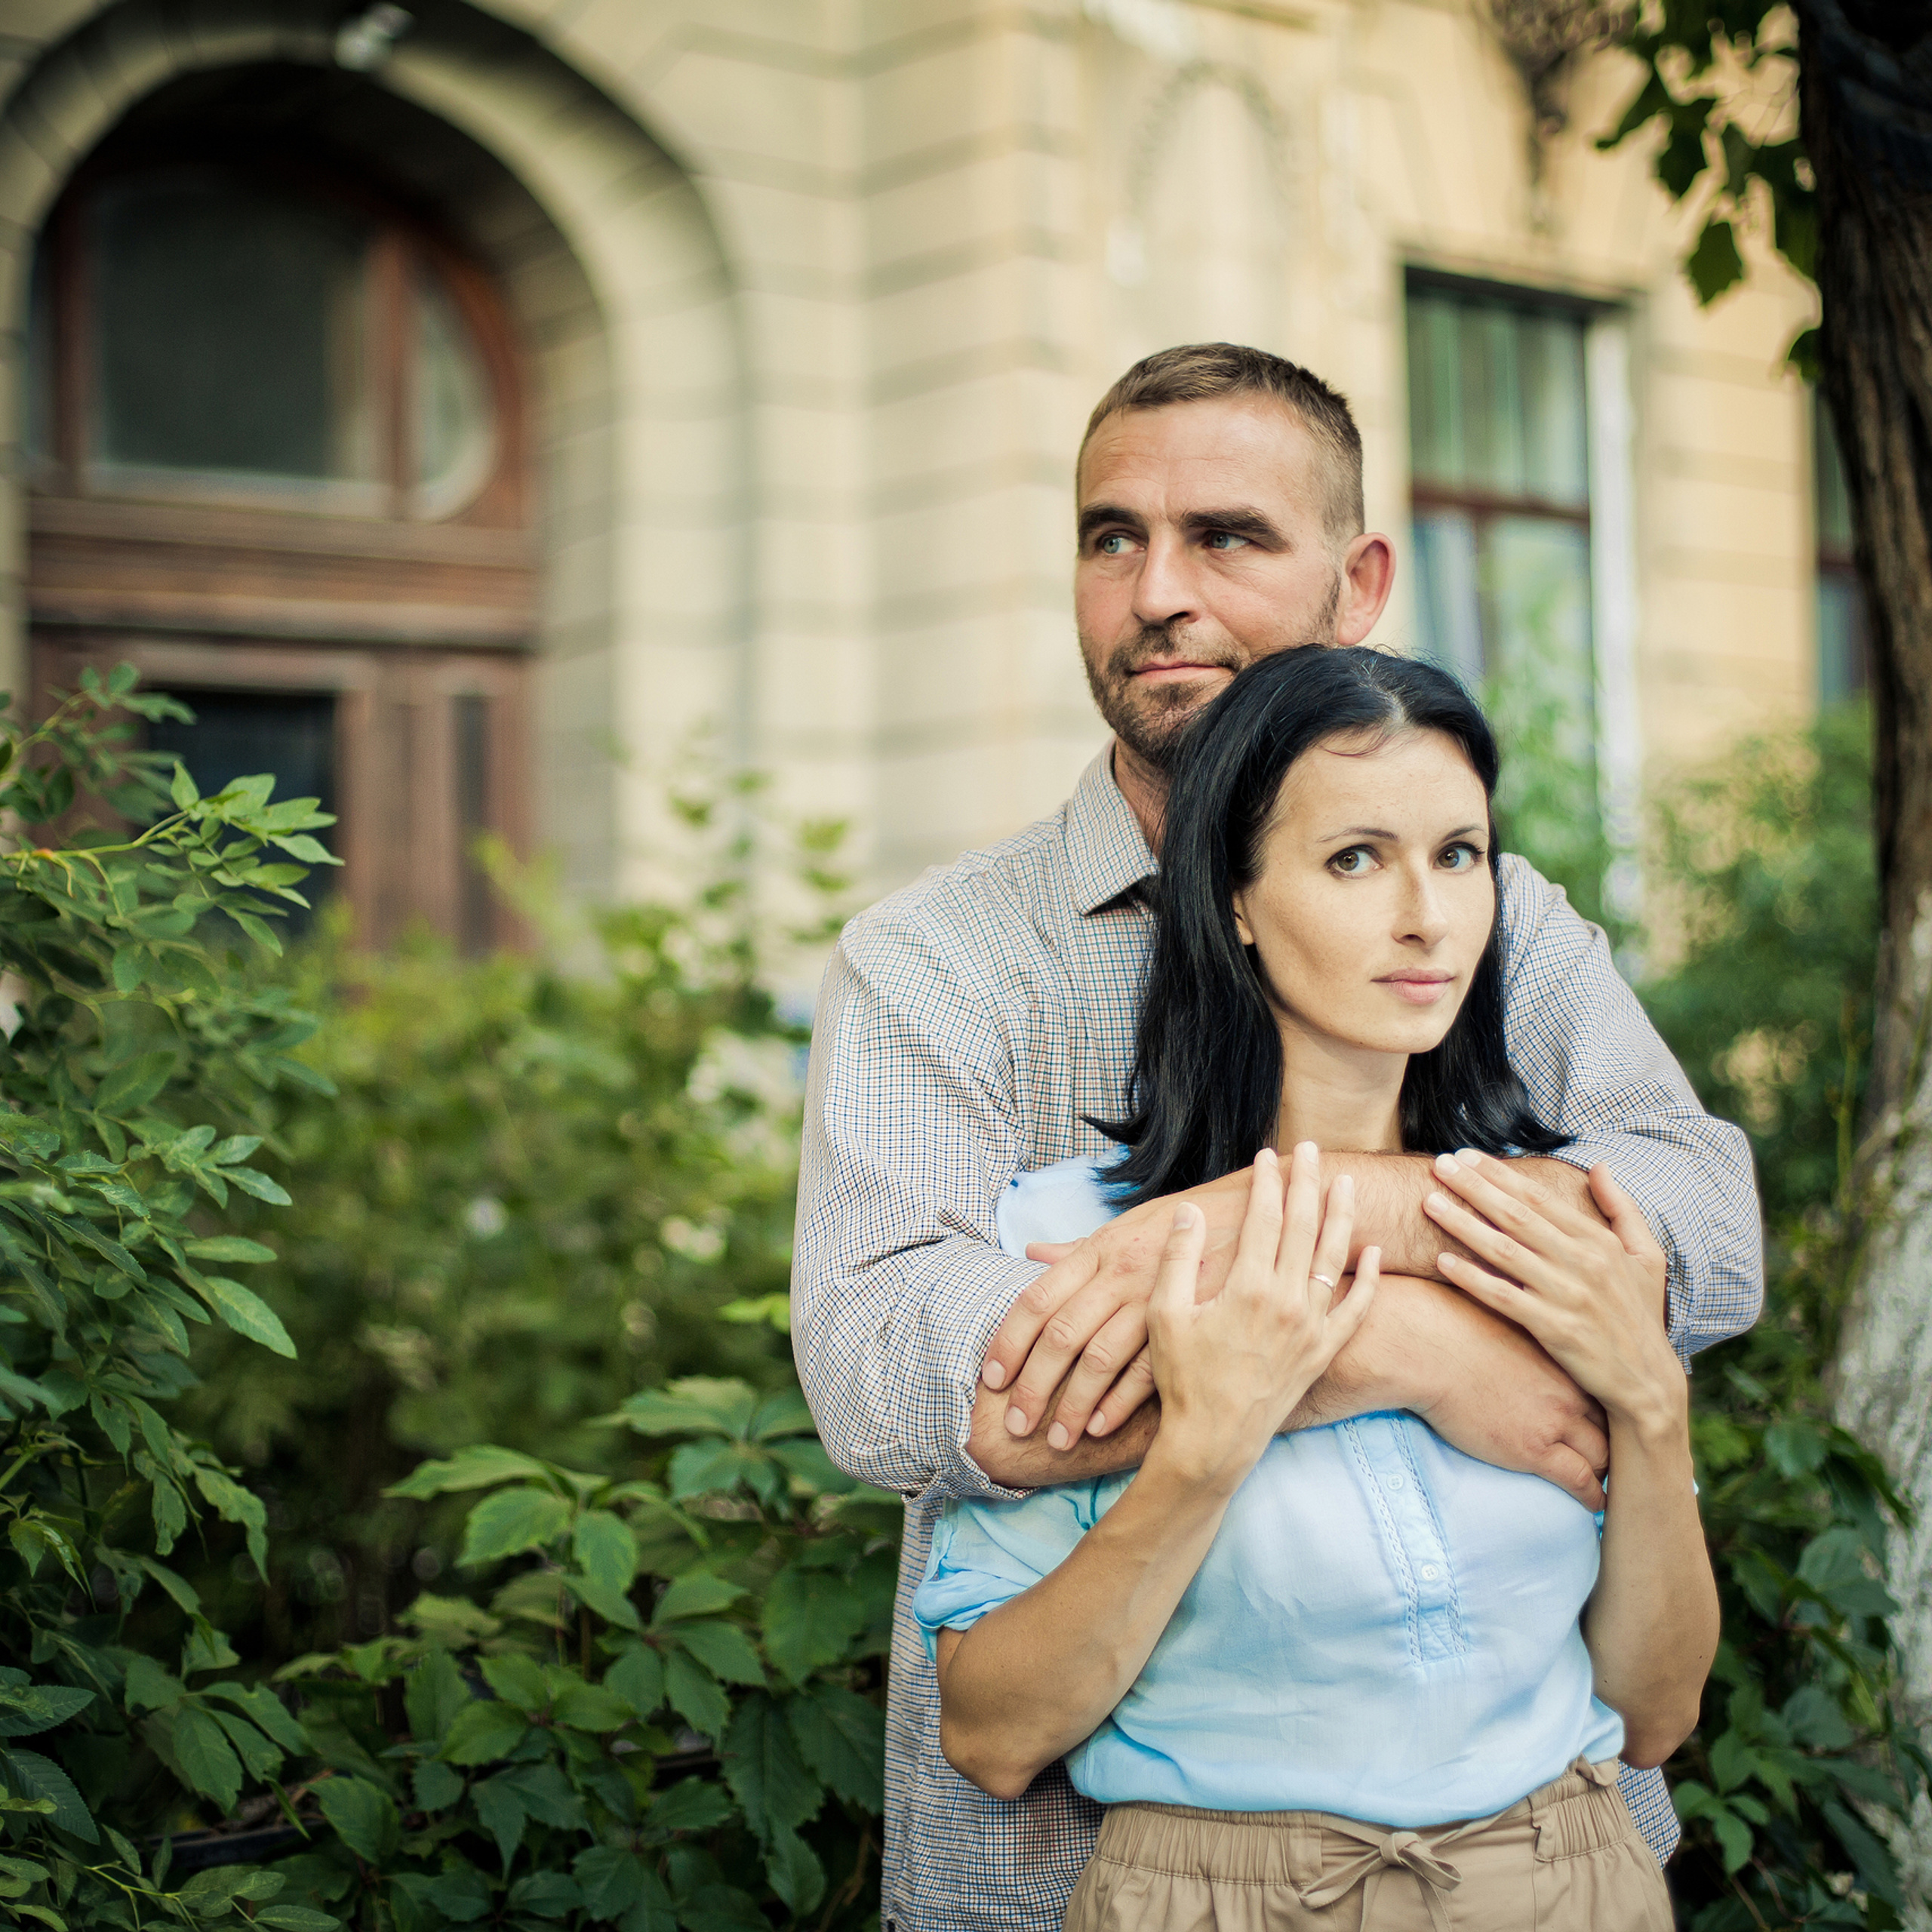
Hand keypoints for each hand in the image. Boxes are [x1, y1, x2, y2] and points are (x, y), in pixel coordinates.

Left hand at [983, 1167, 1254, 1447]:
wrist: (1252, 1212)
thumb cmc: (1182, 1222)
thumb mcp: (1126, 1227)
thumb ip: (1077, 1250)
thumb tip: (1031, 1254)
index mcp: (1097, 1251)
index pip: (1037, 1301)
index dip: (1008, 1342)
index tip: (991, 1379)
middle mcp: (1118, 1274)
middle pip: (1061, 1336)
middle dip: (1034, 1385)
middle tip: (1016, 1424)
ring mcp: (1153, 1298)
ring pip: (1100, 1358)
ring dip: (1074, 1404)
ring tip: (1058, 1438)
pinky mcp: (1188, 1320)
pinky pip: (1146, 1368)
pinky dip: (1120, 1402)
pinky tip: (1102, 1428)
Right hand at [1146, 1145, 1378, 1486]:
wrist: (1214, 1441)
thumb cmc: (1183, 1379)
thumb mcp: (1165, 1316)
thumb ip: (1179, 1260)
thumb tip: (1191, 1212)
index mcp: (1248, 1289)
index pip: (1263, 1219)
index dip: (1266, 1183)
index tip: (1266, 1154)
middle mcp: (1288, 1302)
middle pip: (1304, 1226)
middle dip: (1307, 1182)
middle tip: (1311, 1149)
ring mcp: (1311, 1327)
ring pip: (1334, 1258)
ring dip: (1342, 1216)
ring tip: (1346, 1182)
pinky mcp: (1324, 1351)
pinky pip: (1355, 1309)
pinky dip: (1367, 1279)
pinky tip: (1373, 1252)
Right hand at [1393, 1278, 1611, 1508]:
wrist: (1426, 1347)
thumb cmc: (1446, 1327)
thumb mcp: (1497, 1318)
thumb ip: (1516, 1333)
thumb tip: (1504, 1336)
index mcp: (1560, 1356)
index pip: (1601, 1388)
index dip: (1606, 1408)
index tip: (1603, 1421)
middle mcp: (1568, 1387)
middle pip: (1612, 1424)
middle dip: (1615, 1443)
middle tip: (1612, 1459)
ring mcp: (1555, 1420)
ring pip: (1603, 1455)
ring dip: (1607, 1472)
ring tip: (1606, 1486)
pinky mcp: (1534, 1449)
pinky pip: (1580, 1480)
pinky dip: (1592, 1496)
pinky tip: (1593, 1504)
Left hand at [1423, 1151, 1680, 1431]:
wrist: (1648, 1382)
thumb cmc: (1640, 1316)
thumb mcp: (1647, 1256)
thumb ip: (1622, 1208)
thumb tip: (1600, 1165)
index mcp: (1600, 1242)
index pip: (1540, 1199)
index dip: (1500, 1175)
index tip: (1465, 1157)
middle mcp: (1583, 1263)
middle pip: (1517, 1217)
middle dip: (1474, 1187)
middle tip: (1438, 1165)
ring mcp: (1568, 1297)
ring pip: (1505, 1252)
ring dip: (1464, 1225)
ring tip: (1429, 1203)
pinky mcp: (1556, 1330)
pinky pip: (1505, 1299)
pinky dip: (1473, 1279)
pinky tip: (1443, 1262)